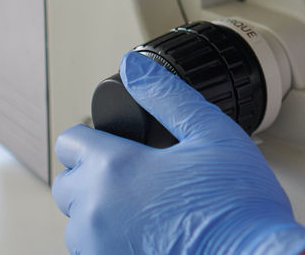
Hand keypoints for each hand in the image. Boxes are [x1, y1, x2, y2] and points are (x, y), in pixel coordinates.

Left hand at [53, 52, 304, 254]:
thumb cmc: (237, 204)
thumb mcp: (211, 132)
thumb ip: (166, 95)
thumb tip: (134, 68)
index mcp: (114, 169)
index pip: (70, 142)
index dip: (93, 134)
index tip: (114, 139)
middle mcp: (95, 213)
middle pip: (67, 185)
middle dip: (92, 175)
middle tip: (135, 173)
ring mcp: (100, 250)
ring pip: (79, 226)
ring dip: (101, 213)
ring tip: (144, 207)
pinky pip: (97, 252)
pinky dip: (115, 242)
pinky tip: (149, 235)